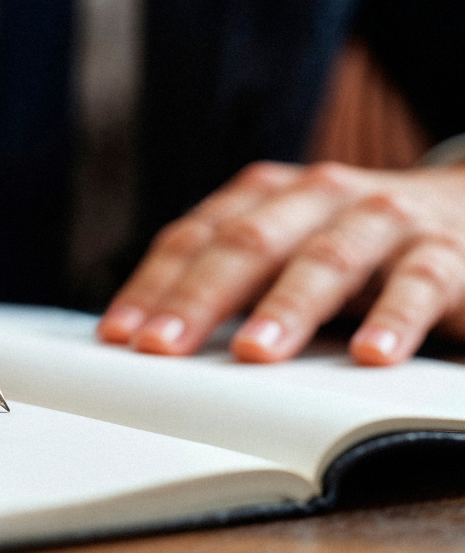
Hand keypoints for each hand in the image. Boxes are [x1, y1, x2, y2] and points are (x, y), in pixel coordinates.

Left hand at [97, 161, 464, 364]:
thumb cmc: (354, 243)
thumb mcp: (286, 249)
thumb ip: (230, 282)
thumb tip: (147, 338)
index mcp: (266, 196)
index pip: (195, 238)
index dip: (153, 286)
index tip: (120, 336)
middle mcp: (318, 196)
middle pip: (247, 245)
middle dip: (198, 298)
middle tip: (163, 347)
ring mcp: (381, 219)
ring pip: (325, 260)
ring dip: (285, 307)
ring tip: (253, 353)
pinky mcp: (446, 252)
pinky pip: (417, 284)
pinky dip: (394, 319)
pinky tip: (371, 356)